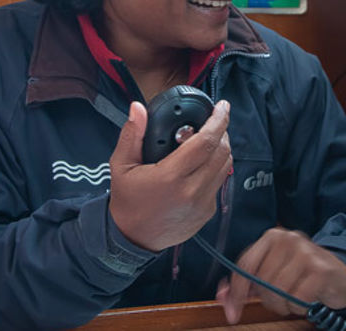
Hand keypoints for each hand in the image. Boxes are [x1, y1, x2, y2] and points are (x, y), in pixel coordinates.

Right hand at [108, 100, 231, 251]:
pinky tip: (202, 162)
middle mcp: (192, 192)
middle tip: (214, 120)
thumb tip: (138, 108)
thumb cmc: (127, 200)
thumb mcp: (121, 165)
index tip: (222, 106)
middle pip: (221, 153)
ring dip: (222, 149)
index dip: (218, 121)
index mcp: (170, 177)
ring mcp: (203, 204)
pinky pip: (219, 182)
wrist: (133, 238)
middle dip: (222, 132)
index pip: (205, 143)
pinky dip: (216, 167)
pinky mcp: (207, 212)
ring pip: (225, 167)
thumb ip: (132, 134)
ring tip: (209, 138)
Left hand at [215, 227, 345, 323]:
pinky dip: (298, 307)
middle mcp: (287, 239)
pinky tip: (306, 300)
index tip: (232, 313)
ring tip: (294, 298)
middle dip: (268, 300)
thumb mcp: (273, 274)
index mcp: (272, 237)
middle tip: (281, 300)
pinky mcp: (320, 269)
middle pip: (262, 281)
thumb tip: (222, 296)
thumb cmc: (302, 275)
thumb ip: (247, 284)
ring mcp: (305, 251)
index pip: (245, 265)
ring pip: (278, 292)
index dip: (236, 292)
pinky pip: (297, 299)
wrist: (342, 275)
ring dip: (284, 305)